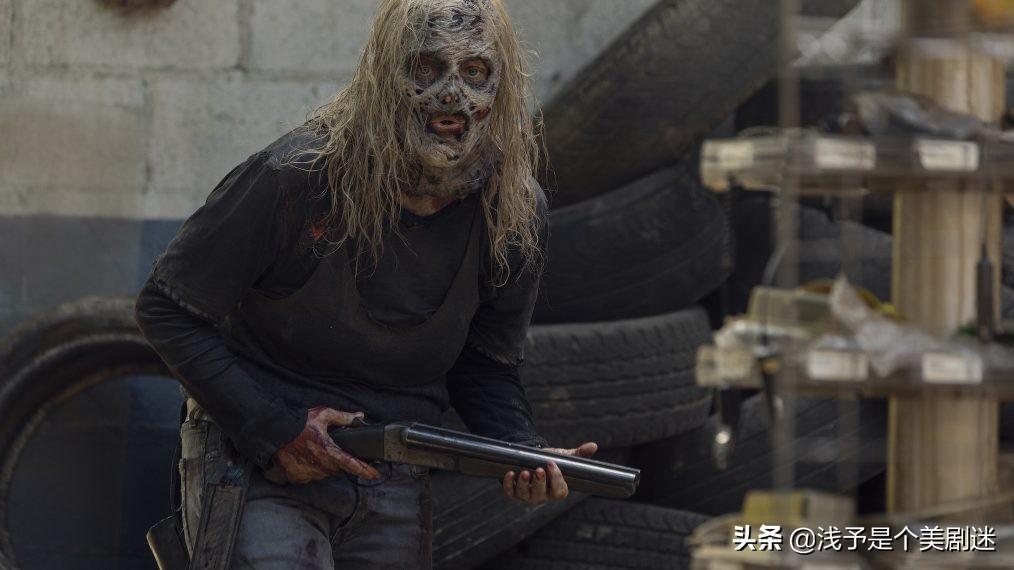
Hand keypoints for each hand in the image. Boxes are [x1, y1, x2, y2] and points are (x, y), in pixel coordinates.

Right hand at [265, 407, 380, 484]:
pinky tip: (304, 457)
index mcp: (328, 450)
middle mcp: (319, 465)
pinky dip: (309, 469)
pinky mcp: (296, 478)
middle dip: (336, 461)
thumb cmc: (298, 423)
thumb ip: (343, 417)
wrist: (273, 432)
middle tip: (328, 448)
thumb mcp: (322, 415)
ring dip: (323, 465)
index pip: (351, 463)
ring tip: (313, 451)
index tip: (375, 474)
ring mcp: (307, 473)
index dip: (365, 470)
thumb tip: (358, 416)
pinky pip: (309, 476)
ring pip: (323, 473)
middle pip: (337, 469)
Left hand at [502, 442, 597, 503]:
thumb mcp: (564, 457)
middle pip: (541, 495)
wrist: (532, 459)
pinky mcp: (513, 491)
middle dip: (539, 482)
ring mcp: (527, 495)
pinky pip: (510, 491)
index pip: (559, 490)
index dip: (556, 479)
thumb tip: (594, 446)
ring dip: (524, 484)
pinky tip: (510, 473)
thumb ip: (579, 454)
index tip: (552, 464)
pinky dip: (509, 483)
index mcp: (557, 490)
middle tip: (539, 469)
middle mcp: (542, 496)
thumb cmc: (550, 461)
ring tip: (524, 472)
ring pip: (525, 495)